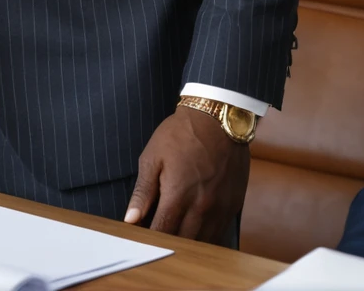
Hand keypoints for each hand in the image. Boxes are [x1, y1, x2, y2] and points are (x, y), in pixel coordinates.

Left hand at [123, 107, 250, 241]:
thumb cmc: (181, 135)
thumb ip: (143, 192)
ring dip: (187, 244)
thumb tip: (131, 219)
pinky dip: (206, 237)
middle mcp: (201, 208)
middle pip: (183, 242)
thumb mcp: (153, 157)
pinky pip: (220, 234)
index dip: (149, 240)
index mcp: (178, 196)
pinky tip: (194, 231)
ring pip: (203, 244)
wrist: (217, 119)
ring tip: (173, 236)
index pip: (161, 232)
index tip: (140, 239)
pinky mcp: (233, 207)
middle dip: (167, 244)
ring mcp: (220, 210)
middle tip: (154, 240)